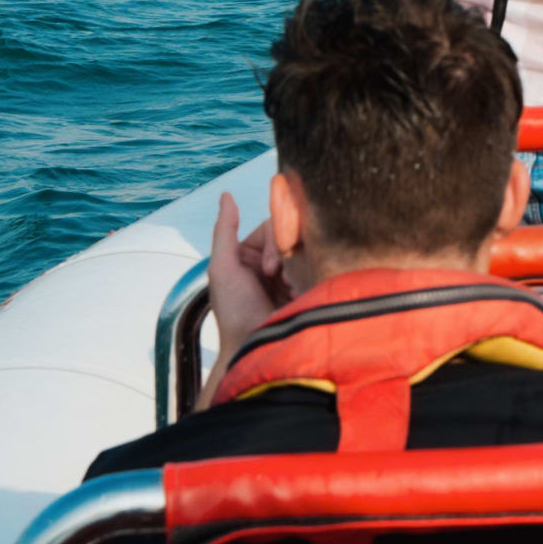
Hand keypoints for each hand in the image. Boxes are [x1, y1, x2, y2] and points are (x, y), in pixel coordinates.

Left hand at [205, 189, 292, 383]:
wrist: (254, 349)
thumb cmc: (233, 312)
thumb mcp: (222, 268)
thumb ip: (225, 230)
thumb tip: (226, 194)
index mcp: (249, 254)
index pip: (272, 227)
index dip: (273, 243)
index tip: (269, 269)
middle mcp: (271, 261)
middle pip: (291, 236)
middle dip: (287, 257)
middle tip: (281, 282)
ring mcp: (291, 274)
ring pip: (308, 249)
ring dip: (300, 270)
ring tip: (292, 293)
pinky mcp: (308, 286)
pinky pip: (320, 265)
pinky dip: (311, 279)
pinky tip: (302, 296)